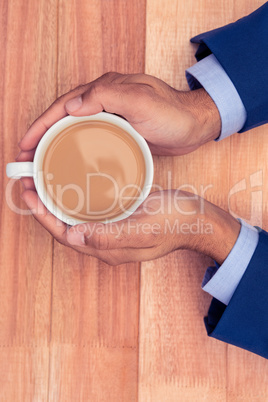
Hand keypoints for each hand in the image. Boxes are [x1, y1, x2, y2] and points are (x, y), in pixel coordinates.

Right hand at [18, 72, 220, 158]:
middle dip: (43, 135)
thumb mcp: (141, 100)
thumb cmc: (172, 113)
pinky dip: (75, 149)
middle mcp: (104, 101)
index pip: (64, 105)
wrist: (194, 126)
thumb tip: (72, 104)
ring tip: (42, 162)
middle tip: (28, 157)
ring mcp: (111, 117)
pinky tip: (70, 162)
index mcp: (105, 90)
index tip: (26, 143)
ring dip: (56, 143)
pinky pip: (90, 139)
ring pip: (75, 129)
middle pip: (64, 117)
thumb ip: (108, 95)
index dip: (42, 124)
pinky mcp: (119, 131)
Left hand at [21, 188, 239, 265]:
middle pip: (65, 227)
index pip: (65, 235)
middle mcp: (106, 242)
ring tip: (43, 181)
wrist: (198, 219)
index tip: (29, 195)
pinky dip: (75, 197)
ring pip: (75, 218)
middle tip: (29, 183)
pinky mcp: (120, 218)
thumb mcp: (144, 228)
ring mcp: (113, 230)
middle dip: (44, 208)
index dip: (44, 216)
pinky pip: (90, 211)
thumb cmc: (175, 223)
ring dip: (57, 201)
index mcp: (108, 247)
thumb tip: (75, 237)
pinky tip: (72, 183)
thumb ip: (111, 236)